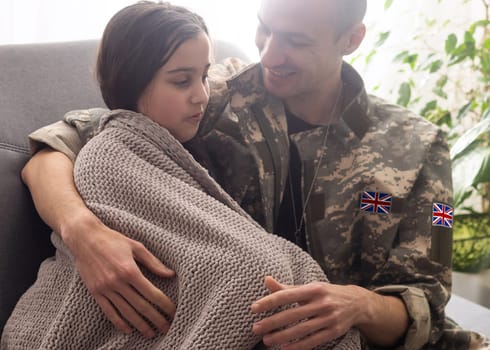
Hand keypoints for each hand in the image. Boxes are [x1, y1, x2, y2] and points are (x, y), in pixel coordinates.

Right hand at [63, 215, 175, 337]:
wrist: (84, 238)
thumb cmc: (113, 240)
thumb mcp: (136, 247)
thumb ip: (154, 262)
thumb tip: (171, 274)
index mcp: (130, 270)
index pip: (152, 293)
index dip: (164, 305)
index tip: (173, 312)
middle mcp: (117, 282)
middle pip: (141, 306)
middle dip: (156, 319)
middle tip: (167, 328)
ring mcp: (105, 289)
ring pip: (126, 312)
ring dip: (140, 325)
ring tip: (151, 333)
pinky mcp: (95, 292)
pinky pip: (109, 311)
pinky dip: (119, 322)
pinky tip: (129, 330)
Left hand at [251, 276, 366, 349]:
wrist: (358, 303)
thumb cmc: (326, 294)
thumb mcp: (309, 287)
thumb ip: (287, 287)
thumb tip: (266, 280)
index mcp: (313, 289)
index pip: (287, 295)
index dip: (270, 301)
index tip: (254, 308)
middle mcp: (322, 303)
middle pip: (293, 314)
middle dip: (272, 322)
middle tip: (256, 328)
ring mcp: (329, 318)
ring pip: (302, 329)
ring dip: (282, 336)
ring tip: (267, 340)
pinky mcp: (334, 332)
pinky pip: (313, 341)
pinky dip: (299, 346)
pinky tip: (285, 349)